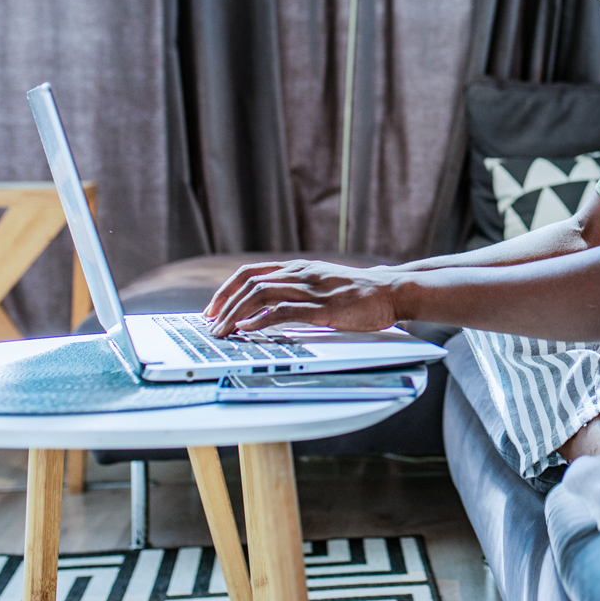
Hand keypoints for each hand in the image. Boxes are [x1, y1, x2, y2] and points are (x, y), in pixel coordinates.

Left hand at [203, 259, 401, 335]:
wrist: (389, 290)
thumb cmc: (358, 292)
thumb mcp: (320, 285)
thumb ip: (296, 291)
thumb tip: (266, 310)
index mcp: (297, 268)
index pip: (250, 273)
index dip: (226, 290)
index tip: (213, 308)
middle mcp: (299, 274)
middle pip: (249, 283)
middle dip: (223, 304)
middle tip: (210, 324)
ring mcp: (310, 290)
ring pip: (260, 295)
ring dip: (235, 314)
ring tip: (222, 332)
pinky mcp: (321, 308)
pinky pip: (283, 312)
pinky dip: (260, 321)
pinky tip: (248, 331)